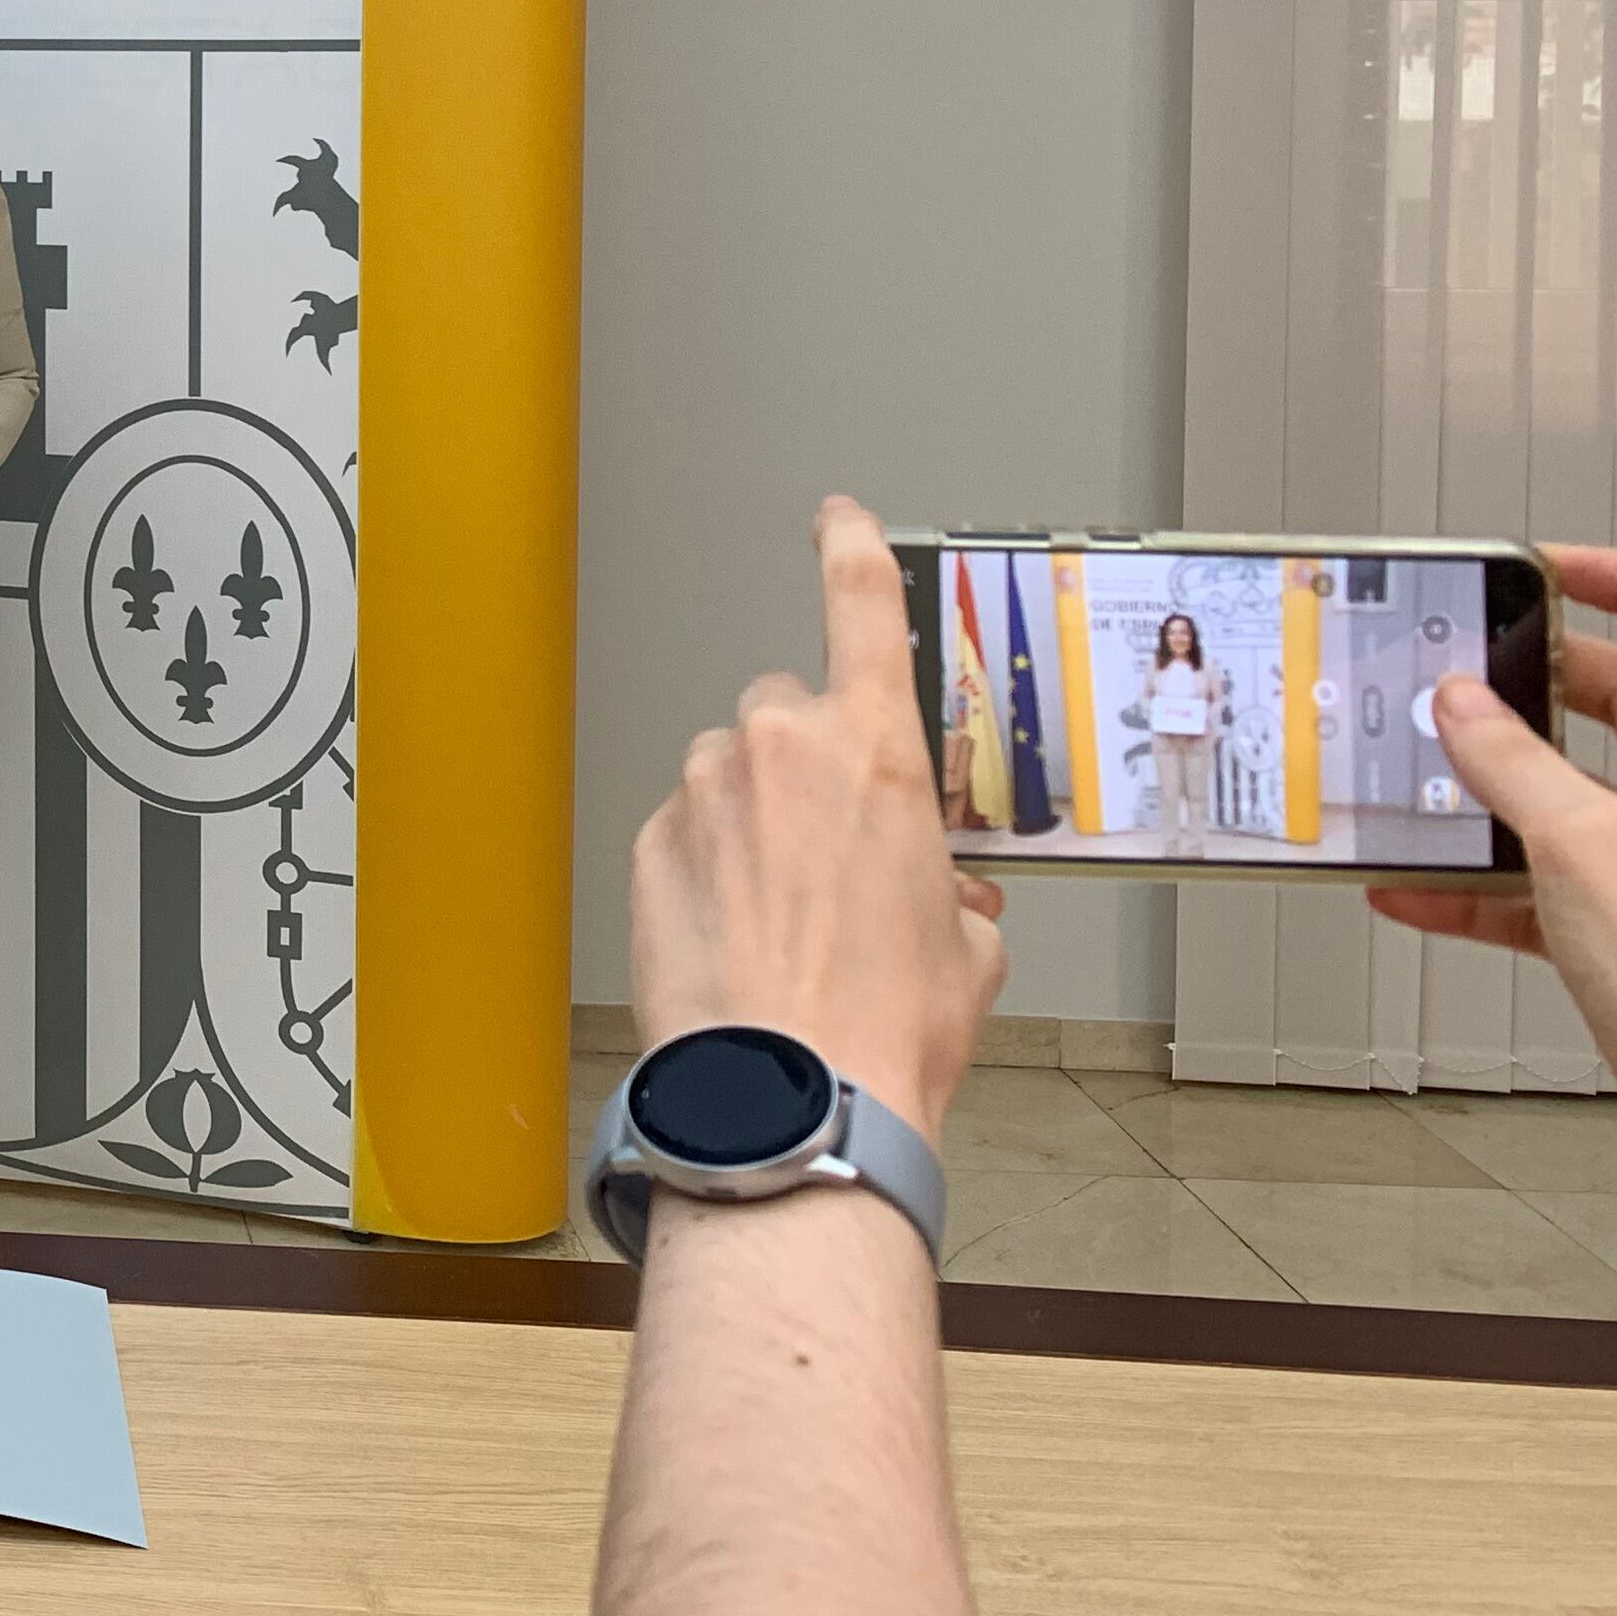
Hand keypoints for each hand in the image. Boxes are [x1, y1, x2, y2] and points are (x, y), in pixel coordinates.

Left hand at [631, 499, 1005, 1141]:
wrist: (794, 1096)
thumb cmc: (887, 1028)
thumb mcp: (968, 948)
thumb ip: (951, 889)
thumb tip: (939, 900)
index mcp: (876, 752)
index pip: (861, 607)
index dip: (850, 549)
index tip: (837, 519)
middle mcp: (781, 747)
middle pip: (788, 714)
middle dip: (806, 768)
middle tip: (832, 857)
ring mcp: (703, 790)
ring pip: (728, 774)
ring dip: (751, 821)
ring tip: (782, 919)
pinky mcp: (649, 841)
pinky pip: (683, 829)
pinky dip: (704, 866)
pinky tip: (733, 938)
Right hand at [1371, 543, 1616, 1224]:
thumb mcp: (1586, 850)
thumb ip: (1514, 767)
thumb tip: (1464, 707)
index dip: (1615, 581)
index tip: (1544, 566)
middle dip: (1531, 692)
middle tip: (1460, 673)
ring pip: (1576, 802)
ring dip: (1493, 797)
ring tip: (1419, 782)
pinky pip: (1550, 891)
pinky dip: (1483, 890)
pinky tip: (1419, 892)